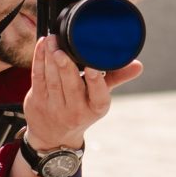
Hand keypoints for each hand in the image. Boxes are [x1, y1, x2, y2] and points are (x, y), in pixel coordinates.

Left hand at [21, 34, 141, 152]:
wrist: (54, 135)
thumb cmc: (82, 108)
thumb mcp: (100, 97)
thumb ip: (117, 77)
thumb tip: (138, 65)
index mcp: (96, 108)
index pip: (98, 95)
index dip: (95, 81)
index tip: (92, 67)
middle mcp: (76, 110)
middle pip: (71, 86)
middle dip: (66, 65)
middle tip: (62, 48)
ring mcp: (55, 107)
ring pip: (52, 80)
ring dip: (50, 58)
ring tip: (52, 40)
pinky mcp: (37, 101)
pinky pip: (37, 78)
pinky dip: (39, 60)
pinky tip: (42, 46)